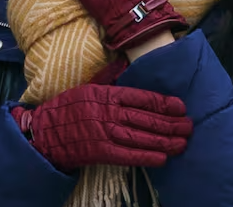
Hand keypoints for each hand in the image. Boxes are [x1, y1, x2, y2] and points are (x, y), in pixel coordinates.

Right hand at [11, 84, 192, 170]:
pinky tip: (162, 157)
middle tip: (189, 126)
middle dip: (170, 123)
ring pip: (140, 136)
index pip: (141, 97)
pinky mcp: (98, 152)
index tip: (180, 107)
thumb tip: (132, 74)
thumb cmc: (68, 109)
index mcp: (106, 93)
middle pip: (145, 118)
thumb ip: (111, 84)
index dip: (163, 103)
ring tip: (181, 143)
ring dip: (163, 140)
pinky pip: (126, 155)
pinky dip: (145, 156)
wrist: (43, 132)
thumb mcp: (89, 88)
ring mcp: (102, 132)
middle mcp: (106, 111)